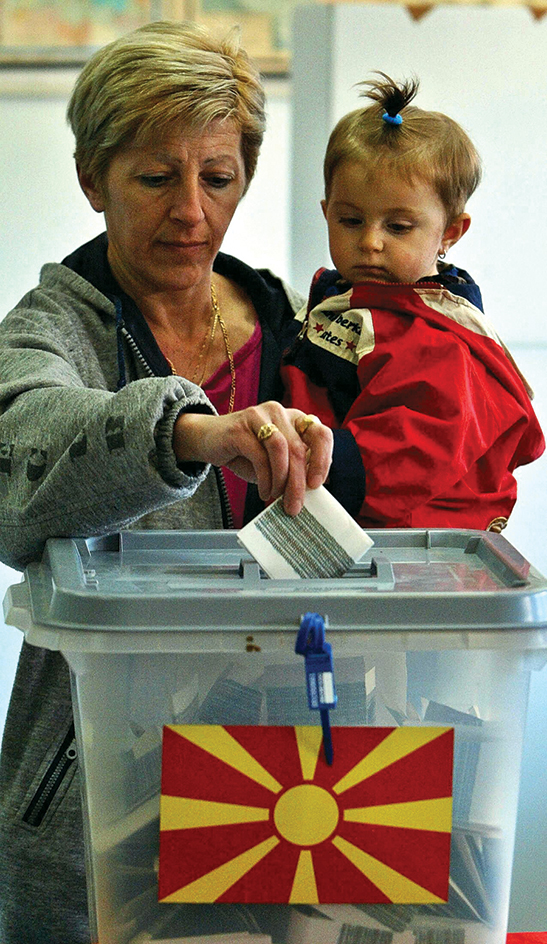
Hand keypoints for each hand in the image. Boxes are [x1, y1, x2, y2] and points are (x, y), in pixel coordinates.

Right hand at [173, 402, 332, 515]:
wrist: (209, 440)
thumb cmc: (247, 453)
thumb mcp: (277, 462)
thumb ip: (296, 468)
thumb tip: (315, 488)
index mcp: (295, 419)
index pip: (320, 434)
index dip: (323, 459)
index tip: (317, 484)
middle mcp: (280, 412)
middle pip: (299, 448)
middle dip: (298, 483)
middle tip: (295, 506)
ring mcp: (260, 416)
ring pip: (282, 449)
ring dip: (281, 480)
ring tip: (276, 497)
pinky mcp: (241, 427)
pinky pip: (260, 455)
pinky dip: (265, 479)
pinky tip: (264, 491)